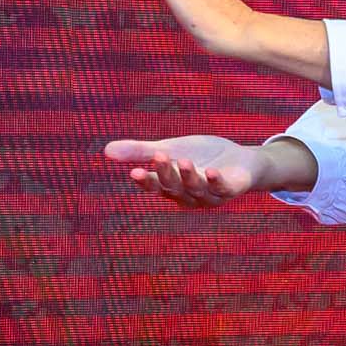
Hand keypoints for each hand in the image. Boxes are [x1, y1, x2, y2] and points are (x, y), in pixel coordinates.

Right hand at [104, 132, 287, 207]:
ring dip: (189, 177)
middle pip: (174, 187)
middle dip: (166, 173)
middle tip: (159, 156)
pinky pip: (222, 189)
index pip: (154, 186)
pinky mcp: (230, 190)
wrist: (239, 160)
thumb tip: (106, 150)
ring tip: (184, 161)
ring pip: (196, 190)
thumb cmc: (201, 156)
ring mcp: (209, 196)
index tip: (134, 171)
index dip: (145, 181)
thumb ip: (139, 151)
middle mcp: (188, 196)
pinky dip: (216, 181)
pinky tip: (212, 171)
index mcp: (171, 187)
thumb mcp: (169, 149)